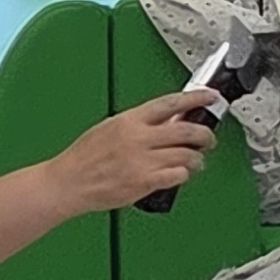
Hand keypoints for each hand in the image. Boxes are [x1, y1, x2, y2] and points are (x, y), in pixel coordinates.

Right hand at [52, 90, 221, 212]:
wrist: (69, 182)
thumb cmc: (85, 157)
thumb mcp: (110, 128)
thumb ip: (139, 124)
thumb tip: (168, 120)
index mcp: (130, 120)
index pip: (171, 103)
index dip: (196, 98)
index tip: (210, 97)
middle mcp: (138, 138)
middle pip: (186, 131)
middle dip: (205, 135)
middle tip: (209, 138)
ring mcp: (143, 161)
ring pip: (187, 155)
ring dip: (197, 158)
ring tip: (196, 160)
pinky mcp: (145, 182)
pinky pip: (178, 175)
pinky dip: (184, 174)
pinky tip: (181, 173)